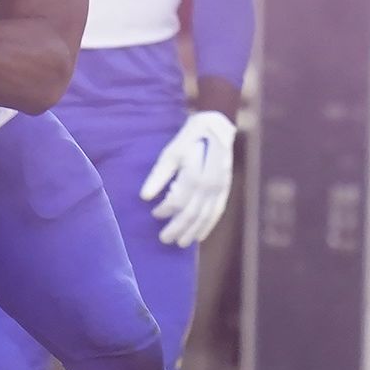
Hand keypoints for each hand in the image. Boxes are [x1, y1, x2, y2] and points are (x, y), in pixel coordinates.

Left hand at [140, 110, 235, 246]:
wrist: (218, 126)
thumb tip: (144, 197)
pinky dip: (208, 225)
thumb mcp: (171, 151)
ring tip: (180, 243)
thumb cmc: (190, 137)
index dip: (166, 210)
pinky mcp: (226, 189)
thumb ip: (159, 175)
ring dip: (192, 231)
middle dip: (178, 228)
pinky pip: (217, 211)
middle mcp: (211, 184)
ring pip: (206, 216)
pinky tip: (199, 236)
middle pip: (193, 212)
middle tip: (164, 239)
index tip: (154, 213)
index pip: (179, 200)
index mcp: (196, 174)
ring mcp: (221, 188)